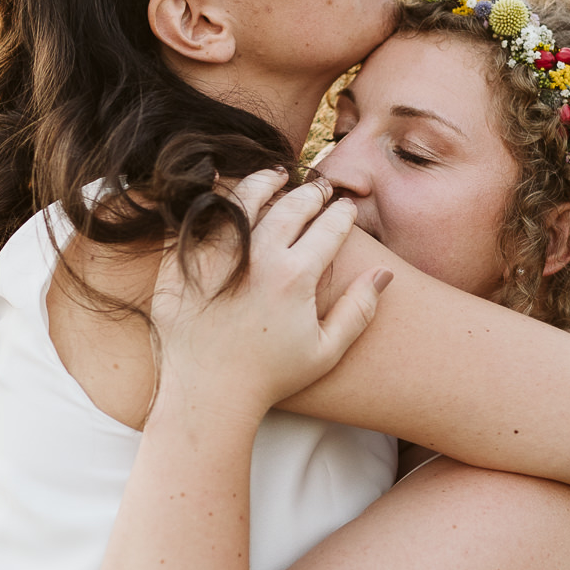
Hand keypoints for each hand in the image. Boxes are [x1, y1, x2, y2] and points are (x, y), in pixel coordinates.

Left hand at [149, 168, 391, 420]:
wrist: (208, 393)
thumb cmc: (269, 377)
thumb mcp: (326, 351)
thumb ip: (359, 311)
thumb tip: (385, 274)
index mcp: (296, 277)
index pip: (329, 228)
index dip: (342, 214)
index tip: (346, 209)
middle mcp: (258, 258)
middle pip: (292, 206)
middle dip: (312, 193)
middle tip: (320, 190)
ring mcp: (218, 255)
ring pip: (246, 200)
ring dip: (266, 182)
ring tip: (277, 176)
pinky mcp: (184, 259)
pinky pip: (198, 215)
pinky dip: (213, 194)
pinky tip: (221, 181)